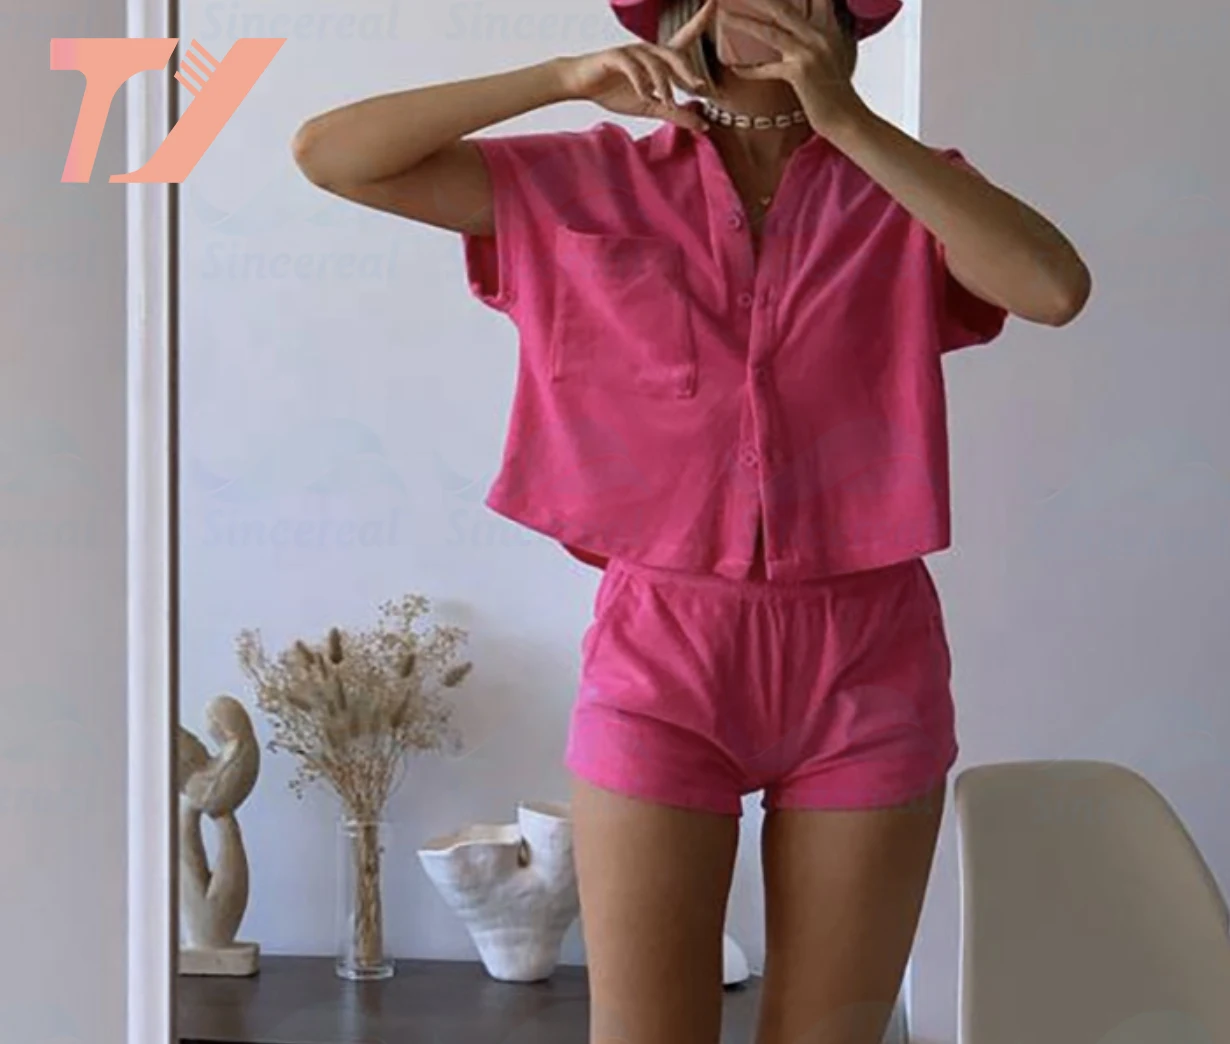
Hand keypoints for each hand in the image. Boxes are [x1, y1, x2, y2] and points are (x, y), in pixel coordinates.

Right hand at [557, 0, 716, 130]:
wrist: (581, 84)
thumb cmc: (614, 90)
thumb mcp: (650, 107)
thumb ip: (676, 114)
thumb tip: (703, 125)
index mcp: (658, 59)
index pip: (684, 37)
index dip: (700, 20)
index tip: (715, 3)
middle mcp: (647, 50)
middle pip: (674, 54)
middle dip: (688, 70)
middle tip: (700, 87)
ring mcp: (631, 51)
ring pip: (655, 64)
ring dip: (664, 84)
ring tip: (669, 103)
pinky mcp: (615, 57)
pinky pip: (633, 67)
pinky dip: (641, 83)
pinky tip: (645, 96)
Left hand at [722, 0, 868, 134]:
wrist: (848, 120)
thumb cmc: (836, 95)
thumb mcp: (831, 59)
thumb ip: (814, 41)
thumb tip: (792, 35)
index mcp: (827, 29)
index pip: (812, 0)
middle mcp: (819, 36)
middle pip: (783, 7)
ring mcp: (810, 53)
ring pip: (771, 31)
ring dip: (744, 23)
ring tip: (724, 17)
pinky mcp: (800, 72)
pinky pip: (766, 68)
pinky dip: (749, 70)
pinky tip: (734, 68)